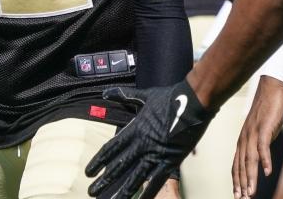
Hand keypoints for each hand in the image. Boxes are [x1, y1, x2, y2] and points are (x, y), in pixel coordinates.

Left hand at [85, 79, 213, 197]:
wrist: (193, 102)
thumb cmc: (170, 97)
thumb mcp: (144, 96)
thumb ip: (124, 96)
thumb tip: (106, 93)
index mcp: (135, 129)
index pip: (112, 148)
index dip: (99, 161)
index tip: (88, 171)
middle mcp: (143, 144)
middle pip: (120, 166)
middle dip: (105, 180)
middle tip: (91, 191)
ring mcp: (157, 154)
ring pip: (136, 177)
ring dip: (122, 191)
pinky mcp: (171, 161)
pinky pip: (157, 180)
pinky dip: (148, 192)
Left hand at [232, 76, 282, 198]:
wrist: (272, 88)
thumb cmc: (268, 110)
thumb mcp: (262, 131)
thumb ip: (260, 144)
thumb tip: (263, 158)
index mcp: (243, 139)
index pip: (237, 163)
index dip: (236, 179)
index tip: (237, 194)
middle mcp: (245, 137)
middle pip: (241, 164)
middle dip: (241, 183)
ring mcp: (253, 132)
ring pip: (250, 159)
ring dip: (250, 177)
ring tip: (251, 193)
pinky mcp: (264, 127)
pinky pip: (263, 146)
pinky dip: (265, 160)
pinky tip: (267, 172)